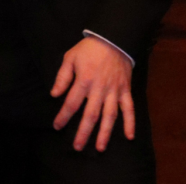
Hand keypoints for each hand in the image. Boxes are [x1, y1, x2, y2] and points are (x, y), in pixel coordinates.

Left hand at [51, 36, 134, 152]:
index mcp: (84, 80)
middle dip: (83, 132)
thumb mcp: (70, 57)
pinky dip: (130, 122)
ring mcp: (114, 91)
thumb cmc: (89, 48)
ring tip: (100, 148)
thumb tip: (54, 95)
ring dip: (105, 133)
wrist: (113, 37)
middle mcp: (99, 89)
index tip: (57, 126)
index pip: (71, 103)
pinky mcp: (125, 90)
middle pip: (91, 115)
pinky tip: (129, 136)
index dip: (63, 116)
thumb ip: (62, 77)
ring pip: (109, 116)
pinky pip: (129, 108)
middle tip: (77, 147)